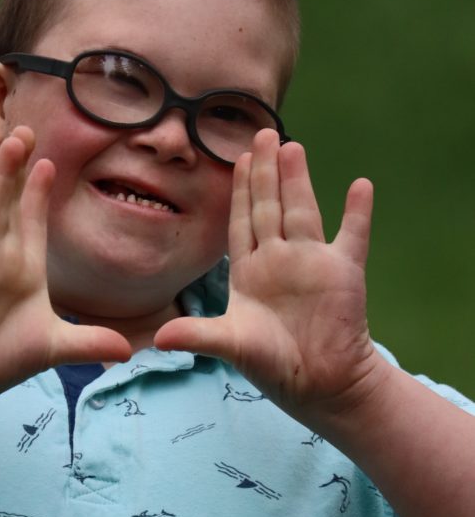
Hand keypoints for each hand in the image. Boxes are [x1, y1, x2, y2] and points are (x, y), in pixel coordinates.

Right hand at [0, 127, 130, 424]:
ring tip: (11, 141)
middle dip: (21, 166)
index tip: (51, 161)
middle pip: (12, 201)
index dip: (40, 191)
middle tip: (29, 128)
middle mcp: (0, 255)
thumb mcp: (53, 347)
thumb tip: (128, 351)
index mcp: (25, 267)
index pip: (34, 219)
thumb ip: (89, 342)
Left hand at [155, 130, 381, 427]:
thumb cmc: (271, 364)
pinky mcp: (344, 272)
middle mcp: (280, 258)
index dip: (240, 190)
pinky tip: (361, 186)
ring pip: (303, 210)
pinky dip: (358, 213)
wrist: (318, 384)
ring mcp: (312, 262)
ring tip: (293, 146)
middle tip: (262, 132)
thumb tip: (156, 339)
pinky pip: (353, 236)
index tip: (237, 157)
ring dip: (299, 180)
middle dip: (265, 171)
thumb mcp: (231, 345)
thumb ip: (197, 335)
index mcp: (250, 270)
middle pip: (270, 205)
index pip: (242, 220)